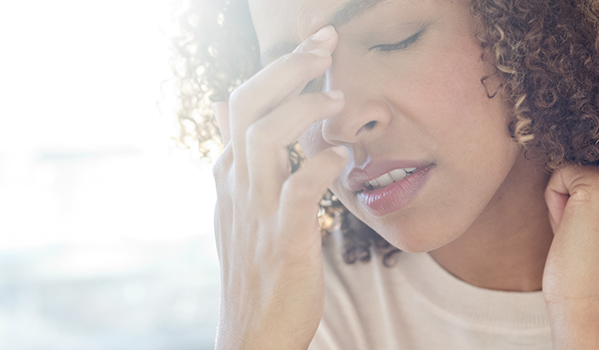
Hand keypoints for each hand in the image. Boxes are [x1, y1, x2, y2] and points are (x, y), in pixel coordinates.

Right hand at [210, 25, 346, 349]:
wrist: (253, 333)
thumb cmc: (257, 266)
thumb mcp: (238, 206)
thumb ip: (237, 157)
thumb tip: (219, 107)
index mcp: (230, 175)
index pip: (242, 103)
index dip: (277, 69)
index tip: (314, 47)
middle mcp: (237, 186)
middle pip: (248, 106)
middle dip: (287, 67)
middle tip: (325, 45)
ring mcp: (256, 212)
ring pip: (265, 138)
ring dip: (303, 109)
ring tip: (338, 98)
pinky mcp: (283, 241)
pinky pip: (298, 191)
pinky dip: (322, 165)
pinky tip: (343, 157)